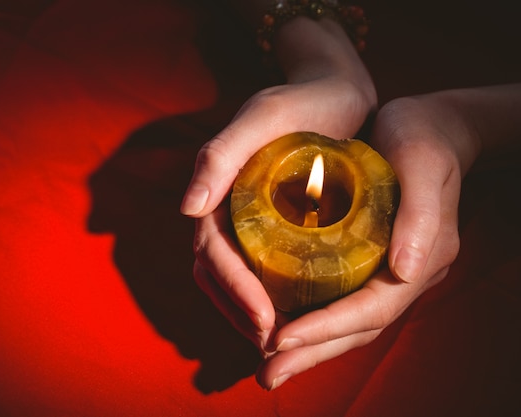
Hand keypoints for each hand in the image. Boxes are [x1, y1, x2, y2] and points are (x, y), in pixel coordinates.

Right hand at [182, 18, 375, 358]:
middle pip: (217, 275)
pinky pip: (262, 270)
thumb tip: (186, 209)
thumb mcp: (261, 120)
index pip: (212, 253)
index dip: (234, 289)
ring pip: (235, 279)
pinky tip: (294, 318)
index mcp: (215, 192)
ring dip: (250, 315)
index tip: (266, 319)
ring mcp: (248, 222)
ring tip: (280, 344)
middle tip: (273, 345)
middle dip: (240, 313)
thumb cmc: (299, 102)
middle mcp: (226, 212)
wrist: (334, 93)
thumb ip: (221, 156)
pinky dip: (270, 298)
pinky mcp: (272, 226)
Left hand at [255, 92, 482, 389]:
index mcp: (420, 259)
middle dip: (310, 353)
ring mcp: (386, 269)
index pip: (370, 311)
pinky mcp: (367, 258)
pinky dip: (311, 318)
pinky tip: (282, 323)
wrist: (431, 126)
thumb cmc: (424, 138)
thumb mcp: (425, 165)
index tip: (280, 339)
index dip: (325, 329)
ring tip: (268, 363)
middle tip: (267, 376)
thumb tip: (404, 272)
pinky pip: (339, 300)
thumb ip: (421, 216)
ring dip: (308, 346)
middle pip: (355, 328)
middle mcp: (403, 274)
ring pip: (346, 321)